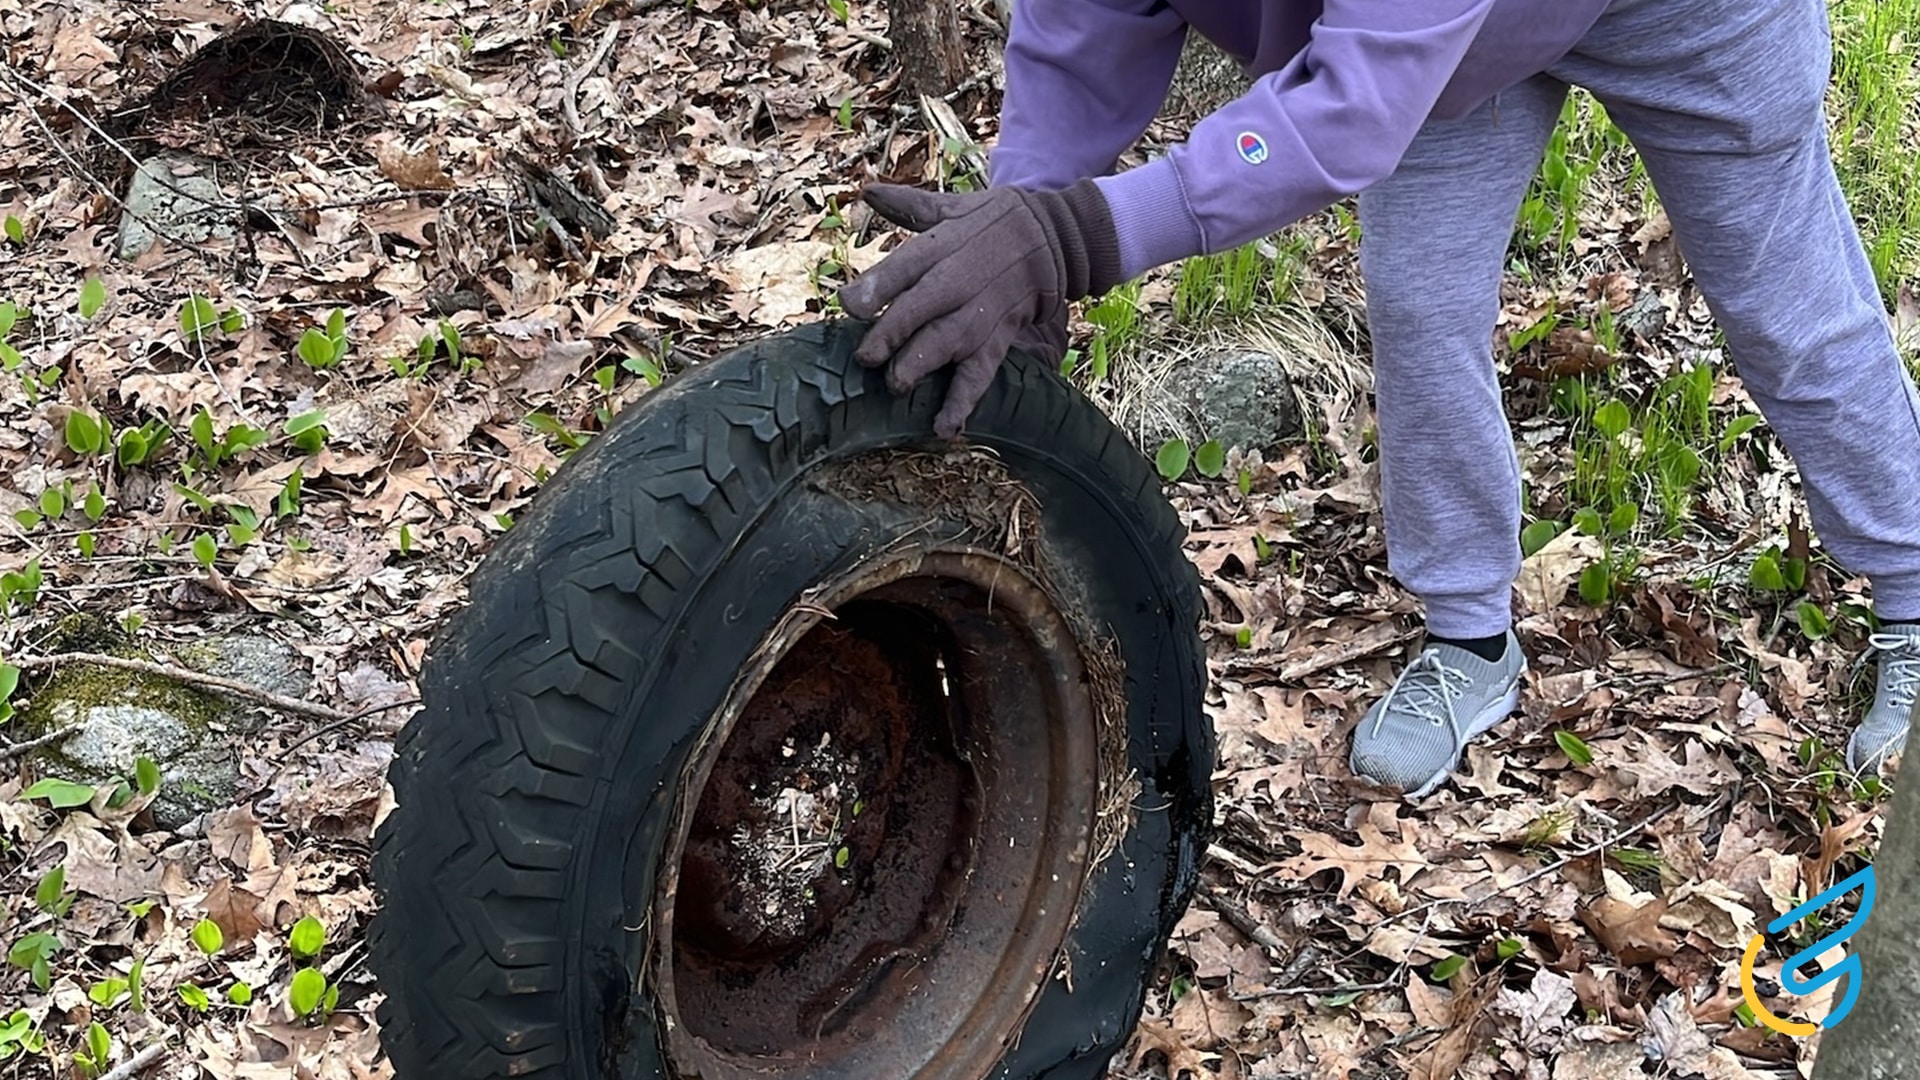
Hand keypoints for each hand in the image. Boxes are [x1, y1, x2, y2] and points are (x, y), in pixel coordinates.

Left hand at [838, 179, 1119, 437]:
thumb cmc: (992, 222)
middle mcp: (957, 280)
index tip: (848, 305)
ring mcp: (979, 311)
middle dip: (893, 334)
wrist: (1055, 236)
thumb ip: (907, 206)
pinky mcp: (998, 337)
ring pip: (948, 341)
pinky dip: (963, 401)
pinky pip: (980, 373)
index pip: (904, 266)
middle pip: (921, 308)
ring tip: (898, 385)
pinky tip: (944, 428)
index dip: (877, 287)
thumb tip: (866, 189)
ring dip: (923, 364)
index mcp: (940, 245)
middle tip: (866, 358)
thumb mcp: (952, 207)